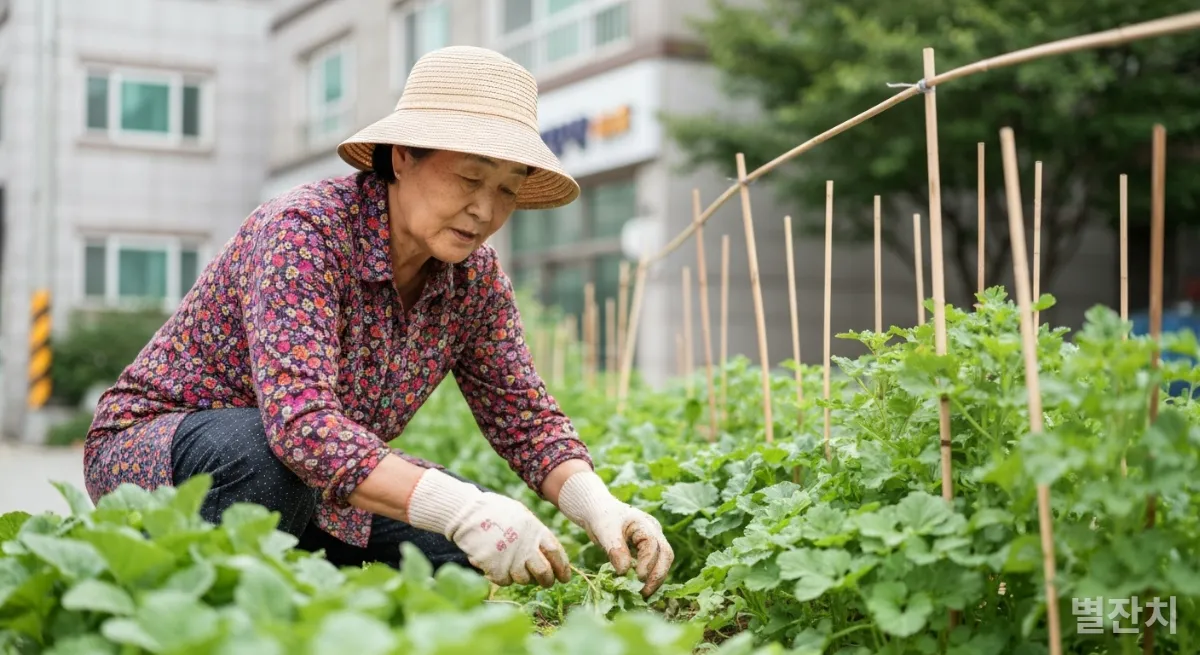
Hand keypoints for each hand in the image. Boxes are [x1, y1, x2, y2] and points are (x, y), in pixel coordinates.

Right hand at [405, 469, 570, 587]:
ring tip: (515, 566)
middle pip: (544, 572)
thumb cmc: (496, 512)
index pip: (556, 553)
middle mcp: (526, 546)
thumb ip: (536, 533)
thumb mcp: (522, 515)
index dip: (563, 568)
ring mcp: (510, 558)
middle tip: (546, 582)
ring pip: (524, 579)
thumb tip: (550, 553)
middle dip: (547, 580)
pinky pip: (505, 580)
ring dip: (523, 577)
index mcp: (536, 530)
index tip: (565, 577)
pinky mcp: (495, 568)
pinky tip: (498, 564)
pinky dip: (503, 576)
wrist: (468, 513)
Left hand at [555, 470, 673, 596]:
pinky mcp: (648, 551)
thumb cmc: (602, 517)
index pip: (653, 545)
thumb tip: (624, 572)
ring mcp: (653, 541)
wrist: (599, 512)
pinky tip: (640, 589)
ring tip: (643, 594)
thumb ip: (615, 549)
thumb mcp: (605, 530)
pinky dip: (649, 578)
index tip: (638, 577)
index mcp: (645, 524)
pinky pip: (654, 565)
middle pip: (666, 555)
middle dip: (658, 575)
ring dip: (655, 579)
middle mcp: (654, 532)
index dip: (648, 562)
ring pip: (663, 562)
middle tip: (644, 593)